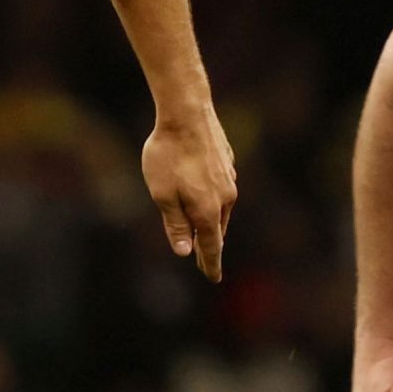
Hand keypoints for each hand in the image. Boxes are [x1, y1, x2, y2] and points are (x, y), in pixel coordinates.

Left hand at [141, 111, 236, 281]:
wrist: (187, 113)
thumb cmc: (168, 155)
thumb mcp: (163, 195)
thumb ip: (175, 225)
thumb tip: (184, 251)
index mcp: (208, 211)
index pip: (211, 247)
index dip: (211, 264)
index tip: (213, 279)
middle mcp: (225, 198)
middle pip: (217, 229)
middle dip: (209, 246)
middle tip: (203, 262)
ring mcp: (229, 179)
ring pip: (221, 209)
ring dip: (211, 222)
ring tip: (203, 232)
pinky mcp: (228, 162)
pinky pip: (221, 188)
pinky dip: (213, 199)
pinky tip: (205, 194)